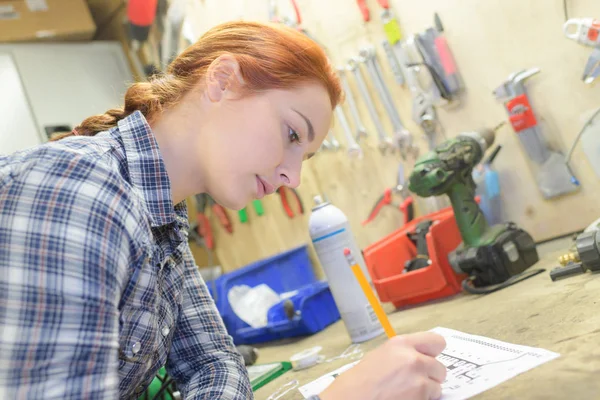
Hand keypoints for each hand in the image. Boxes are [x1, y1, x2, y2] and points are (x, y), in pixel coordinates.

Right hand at [319, 332, 446, 399]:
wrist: (352, 398)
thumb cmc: (361, 381)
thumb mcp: (382, 355)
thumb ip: (404, 353)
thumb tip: (422, 357)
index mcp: (401, 344)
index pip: (436, 341)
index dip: (434, 353)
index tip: (430, 359)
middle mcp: (413, 359)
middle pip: (440, 367)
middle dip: (430, 376)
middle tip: (415, 381)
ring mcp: (418, 379)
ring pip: (437, 386)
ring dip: (427, 391)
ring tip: (406, 392)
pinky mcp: (421, 397)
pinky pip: (432, 399)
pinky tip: (406, 398)